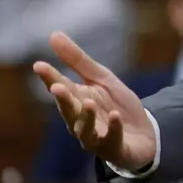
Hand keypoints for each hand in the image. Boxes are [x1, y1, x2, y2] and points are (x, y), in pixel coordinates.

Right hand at [33, 32, 155, 172]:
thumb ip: (78, 60)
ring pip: (85, 130)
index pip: (60, 88)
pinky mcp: (115, 148)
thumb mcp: (101, 78)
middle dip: (62, 100)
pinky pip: (112, 140)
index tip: (39, 65)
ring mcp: (97, 137)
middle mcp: (81, 121)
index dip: (50, 78)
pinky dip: (113, 128)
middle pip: (69, 110)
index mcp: (77, 101)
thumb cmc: (116, 105)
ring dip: (86, 117)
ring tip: (87, 102)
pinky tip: (115, 116)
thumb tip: (53, 34)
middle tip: (56, 87)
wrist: (144, 133)